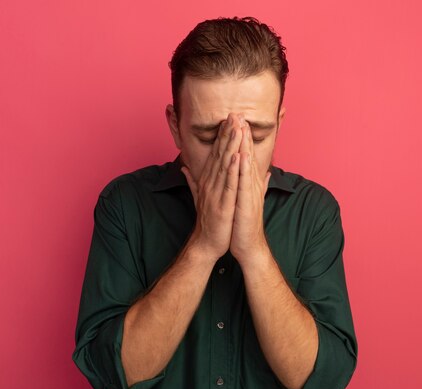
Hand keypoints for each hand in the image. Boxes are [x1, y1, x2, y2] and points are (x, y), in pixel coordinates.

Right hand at [181, 114, 244, 261]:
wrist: (206, 243)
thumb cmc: (207, 220)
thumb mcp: (200, 196)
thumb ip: (193, 180)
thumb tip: (184, 168)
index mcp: (208, 180)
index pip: (216, 153)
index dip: (223, 135)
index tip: (230, 118)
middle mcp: (210, 182)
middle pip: (219, 153)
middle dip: (227, 133)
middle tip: (234, 114)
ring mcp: (215, 192)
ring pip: (224, 164)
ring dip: (230, 145)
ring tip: (237, 127)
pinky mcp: (221, 203)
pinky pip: (228, 184)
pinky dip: (232, 169)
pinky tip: (236, 155)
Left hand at [230, 118, 270, 265]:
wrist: (248, 246)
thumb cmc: (244, 224)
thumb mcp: (246, 200)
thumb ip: (255, 185)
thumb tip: (264, 173)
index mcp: (249, 183)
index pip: (245, 157)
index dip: (242, 139)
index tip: (237, 120)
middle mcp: (252, 185)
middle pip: (248, 156)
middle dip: (244, 136)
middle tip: (240, 114)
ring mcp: (251, 193)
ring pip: (248, 165)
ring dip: (245, 146)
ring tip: (241, 127)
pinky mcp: (247, 203)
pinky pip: (244, 184)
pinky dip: (243, 169)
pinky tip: (241, 155)